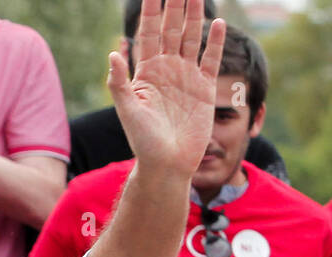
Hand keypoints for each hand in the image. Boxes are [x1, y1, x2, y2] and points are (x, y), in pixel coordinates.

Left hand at [108, 0, 225, 178]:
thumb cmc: (143, 141)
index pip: (149, 33)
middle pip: (172, 29)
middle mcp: (167, 70)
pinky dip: (215, 41)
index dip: (151, 10)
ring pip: (192, 38)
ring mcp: (187, 77)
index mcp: (146, 72)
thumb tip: (114, 53)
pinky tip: (218, 22)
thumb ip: (120, 83)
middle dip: (175, 5)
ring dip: (195, 16)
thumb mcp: (128, 111)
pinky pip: (211, 59)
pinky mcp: (205, 89)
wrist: (167, 164)